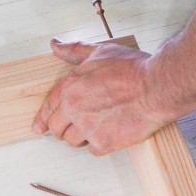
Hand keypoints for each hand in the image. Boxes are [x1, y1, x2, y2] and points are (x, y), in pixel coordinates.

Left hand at [32, 39, 169, 154]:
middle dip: (63, 128)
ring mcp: (88, 128)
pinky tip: (108, 133)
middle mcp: (75, 109)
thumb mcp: (100, 52)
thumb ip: (75, 51)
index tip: (39, 127)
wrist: (156, 88)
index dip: (43, 118)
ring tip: (95, 127)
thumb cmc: (132, 69)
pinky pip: (93, 150)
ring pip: (73, 141)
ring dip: (81, 137)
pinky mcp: (104, 142)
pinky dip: (98, 144)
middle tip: (74, 127)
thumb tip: (55, 45)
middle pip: (57, 129)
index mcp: (71, 87)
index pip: (48, 107)